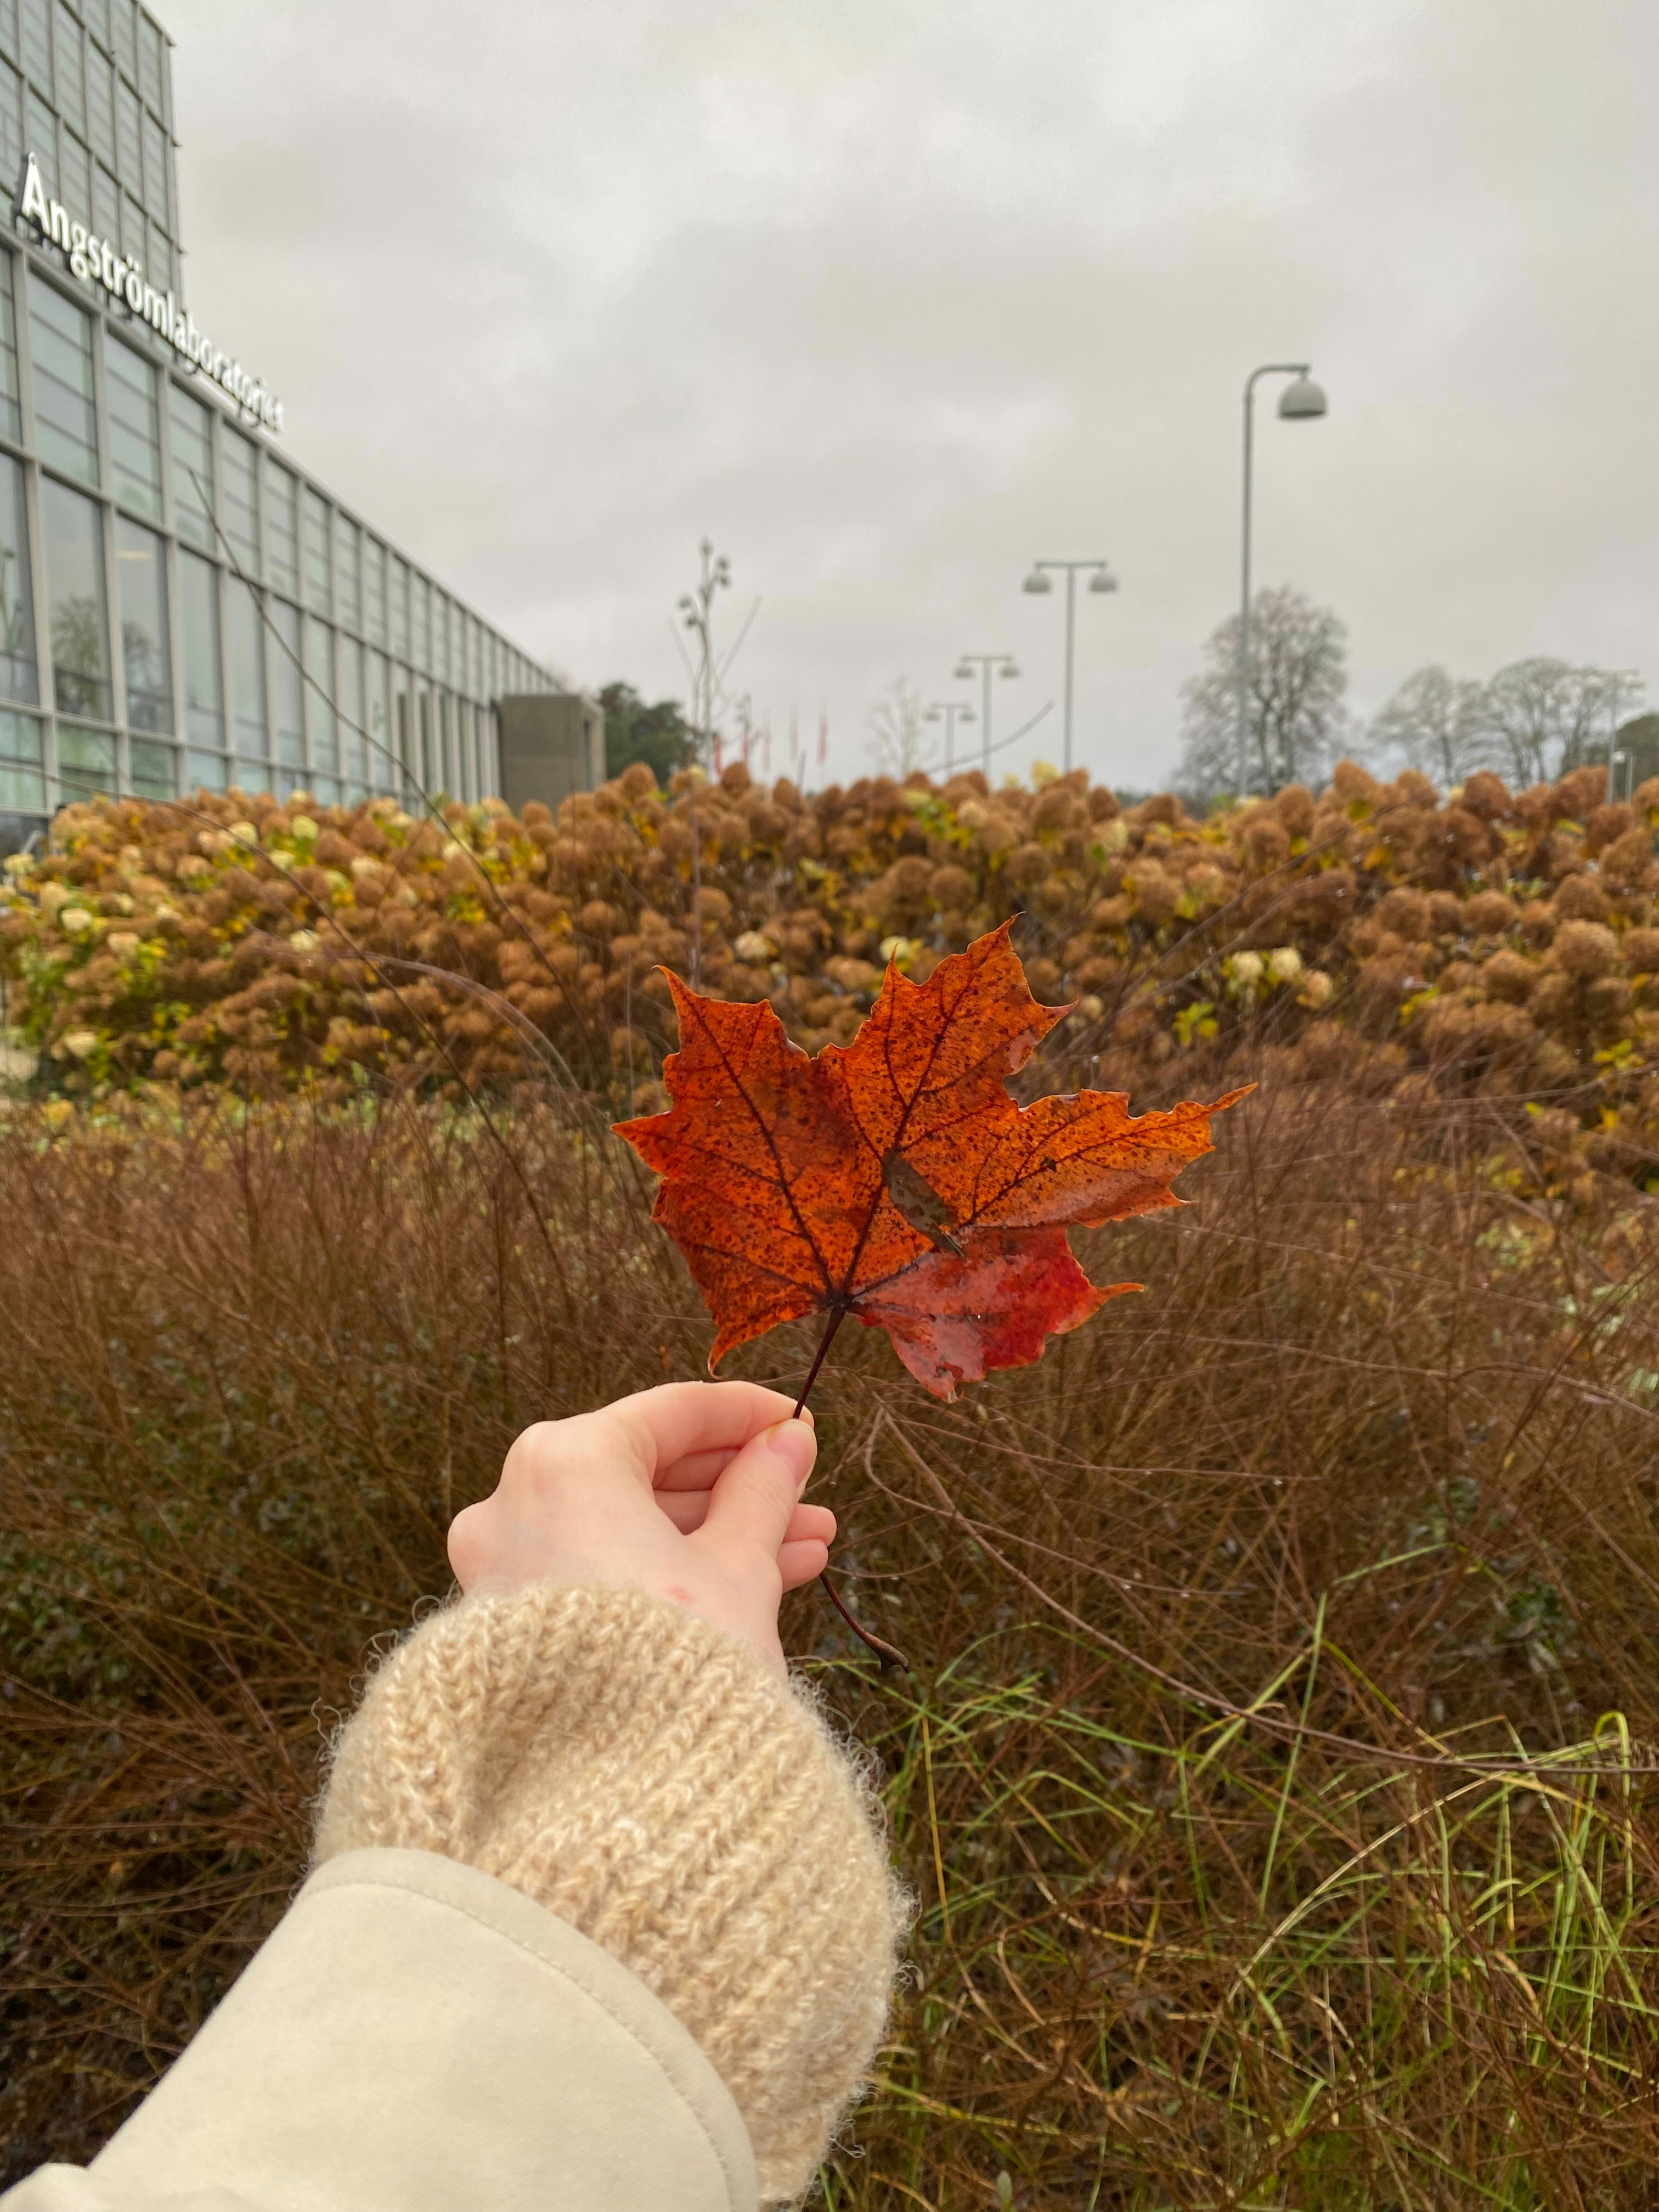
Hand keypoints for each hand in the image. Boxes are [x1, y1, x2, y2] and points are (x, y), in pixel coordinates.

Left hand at [447, 1382, 831, 1677]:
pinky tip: (758, 1581)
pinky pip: (603, 1572)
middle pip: (646, 1475)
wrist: (613, 1803)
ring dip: (717, 1534)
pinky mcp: (513, 1626)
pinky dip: (669, 1572)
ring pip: (629, 1529)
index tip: (797, 1421)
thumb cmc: (674, 1666)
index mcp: (563, 1463)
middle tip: (807, 1495)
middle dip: (738, 1488)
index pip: (667, 1413)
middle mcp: (515, 1506)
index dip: (744, 1415)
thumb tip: (788, 1442)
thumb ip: (761, 1491)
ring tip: (807, 1547)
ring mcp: (505, 1570)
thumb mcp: (736, 1565)